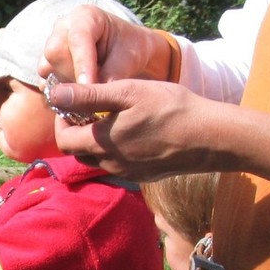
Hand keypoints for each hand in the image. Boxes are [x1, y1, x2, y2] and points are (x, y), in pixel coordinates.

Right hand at [38, 5, 171, 84]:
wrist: (124, 52)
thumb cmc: (129, 50)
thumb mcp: (128, 60)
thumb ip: (110, 76)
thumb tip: (94, 100)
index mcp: (86, 16)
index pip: (78, 38)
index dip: (82, 64)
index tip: (89, 86)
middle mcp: (63, 27)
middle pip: (54, 52)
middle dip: (72, 75)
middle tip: (92, 90)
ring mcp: (50, 44)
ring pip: (46, 67)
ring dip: (65, 85)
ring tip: (87, 92)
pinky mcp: (46, 63)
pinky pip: (44, 80)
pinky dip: (58, 92)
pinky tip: (77, 96)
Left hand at [46, 78, 214, 179]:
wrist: (213, 137)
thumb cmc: (171, 108)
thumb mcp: (128, 93)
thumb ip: (89, 96)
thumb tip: (56, 94)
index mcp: (102, 144)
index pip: (63, 140)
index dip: (61, 122)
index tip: (72, 106)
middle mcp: (110, 164)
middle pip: (77, 153)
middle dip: (75, 133)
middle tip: (88, 112)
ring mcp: (128, 173)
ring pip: (98, 161)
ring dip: (95, 143)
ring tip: (110, 121)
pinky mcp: (144, 176)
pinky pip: (118, 165)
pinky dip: (114, 152)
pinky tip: (132, 134)